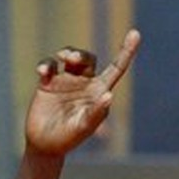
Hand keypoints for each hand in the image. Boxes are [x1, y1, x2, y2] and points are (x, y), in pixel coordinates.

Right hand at [25, 29, 140, 155]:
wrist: (45, 145)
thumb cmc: (70, 138)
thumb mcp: (84, 126)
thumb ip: (97, 112)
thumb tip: (108, 95)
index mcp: (99, 92)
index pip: (116, 68)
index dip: (126, 51)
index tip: (135, 34)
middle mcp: (85, 84)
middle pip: (89, 59)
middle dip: (81, 55)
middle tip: (70, 59)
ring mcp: (66, 82)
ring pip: (70, 57)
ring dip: (68, 53)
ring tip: (63, 59)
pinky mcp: (48, 82)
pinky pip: (49, 65)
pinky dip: (46, 64)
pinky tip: (43, 71)